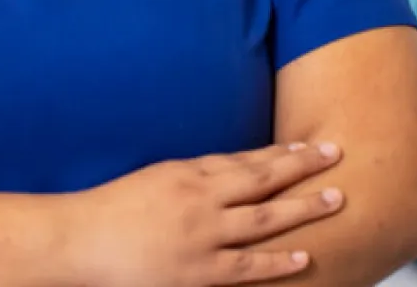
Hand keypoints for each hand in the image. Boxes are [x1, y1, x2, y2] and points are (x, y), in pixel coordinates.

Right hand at [66, 142, 345, 286]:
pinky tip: (303, 257)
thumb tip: (232, 170)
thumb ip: (196, 175)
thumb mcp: (158, 177)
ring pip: (264, 218)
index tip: (310, 145)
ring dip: (302, 207)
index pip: (247, 158)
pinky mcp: (198, 271)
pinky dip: (276, 261)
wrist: (80, 240)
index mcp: (190, 172)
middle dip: (302, 166)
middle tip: (337, 153)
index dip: (282, 151)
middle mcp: (202, 198)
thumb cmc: (114, 208)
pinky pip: (246, 266)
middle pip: (264, 178)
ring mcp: (202, 235)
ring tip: (335, 198)